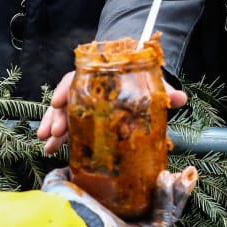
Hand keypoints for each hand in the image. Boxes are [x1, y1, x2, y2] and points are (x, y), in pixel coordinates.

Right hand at [38, 72, 186, 154]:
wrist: (138, 83)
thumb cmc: (140, 83)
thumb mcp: (151, 85)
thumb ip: (163, 91)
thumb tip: (180, 98)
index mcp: (98, 78)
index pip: (76, 79)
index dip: (66, 90)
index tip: (58, 102)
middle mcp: (86, 90)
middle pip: (65, 100)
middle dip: (57, 116)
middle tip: (55, 132)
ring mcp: (82, 105)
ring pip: (62, 113)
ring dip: (52, 128)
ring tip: (47, 144)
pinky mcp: (82, 119)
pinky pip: (66, 126)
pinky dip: (58, 137)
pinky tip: (51, 149)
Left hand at [42, 166, 197, 226]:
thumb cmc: (63, 210)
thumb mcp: (61, 186)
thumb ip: (65, 175)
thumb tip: (69, 164)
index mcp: (108, 219)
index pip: (136, 201)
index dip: (150, 185)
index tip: (159, 165)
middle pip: (157, 208)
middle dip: (173, 189)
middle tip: (184, 171)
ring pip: (167, 214)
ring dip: (177, 193)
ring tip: (186, 173)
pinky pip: (163, 219)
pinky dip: (167, 199)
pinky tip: (168, 179)